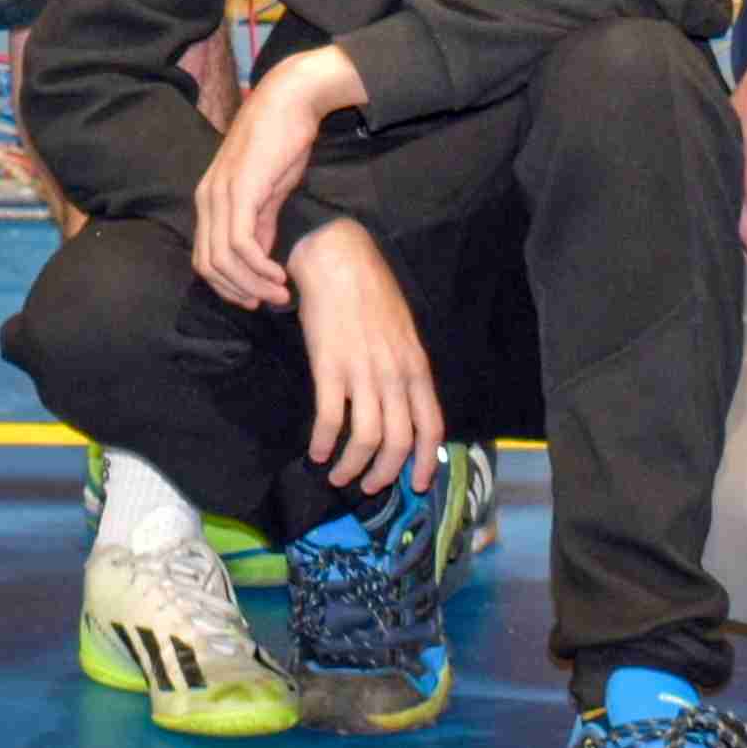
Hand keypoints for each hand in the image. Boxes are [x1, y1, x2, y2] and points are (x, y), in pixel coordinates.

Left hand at [191, 47, 357, 313]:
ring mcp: (220, 195)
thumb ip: (260, 222)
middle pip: (207, 266)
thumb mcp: (268, 191)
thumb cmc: (282, 142)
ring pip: (222, 260)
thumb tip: (258, 255)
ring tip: (280, 293)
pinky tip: (278, 274)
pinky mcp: (240, 191)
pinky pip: (240, 244)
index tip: (257, 298)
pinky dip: (258, 268)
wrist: (291, 102)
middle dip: (239, 292)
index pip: (203, 259)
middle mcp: (206, 199)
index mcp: (208, 200)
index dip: (227, 286)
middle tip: (270, 302)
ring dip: (252, 285)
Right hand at [289, 220, 440, 506]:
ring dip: (352, 467)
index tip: (417, 484)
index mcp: (417, 368)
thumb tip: (402, 405)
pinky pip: (329, 420)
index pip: (430, 427)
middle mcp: (395, 376)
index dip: (425, 462)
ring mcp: (362, 374)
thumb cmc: (370, 294)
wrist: (338, 261)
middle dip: (384, 474)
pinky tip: (316, 451)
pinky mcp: (329, 368)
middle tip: (368, 486)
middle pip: (397, 442)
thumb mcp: (403, 334)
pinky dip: (322, 443)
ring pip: (365, 440)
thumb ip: (406, 370)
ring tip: (338, 475)